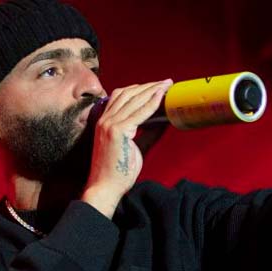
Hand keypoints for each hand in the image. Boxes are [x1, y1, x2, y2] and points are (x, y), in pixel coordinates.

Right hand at [83, 78, 172, 217]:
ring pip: (133, 99)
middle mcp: (105, 119)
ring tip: (167, 85)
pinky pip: (139, 113)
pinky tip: (161, 96)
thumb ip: (148, 132)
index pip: (122, 96)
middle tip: (166, 82)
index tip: (156, 86)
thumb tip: (165, 120)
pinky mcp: (118, 131)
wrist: (105, 188)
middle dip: (148, 86)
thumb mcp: (136, 147)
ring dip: (152, 90)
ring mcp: (109, 124)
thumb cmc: (118, 172)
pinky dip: (151, 102)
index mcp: (105, 121)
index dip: (140, 89)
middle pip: (128, 93)